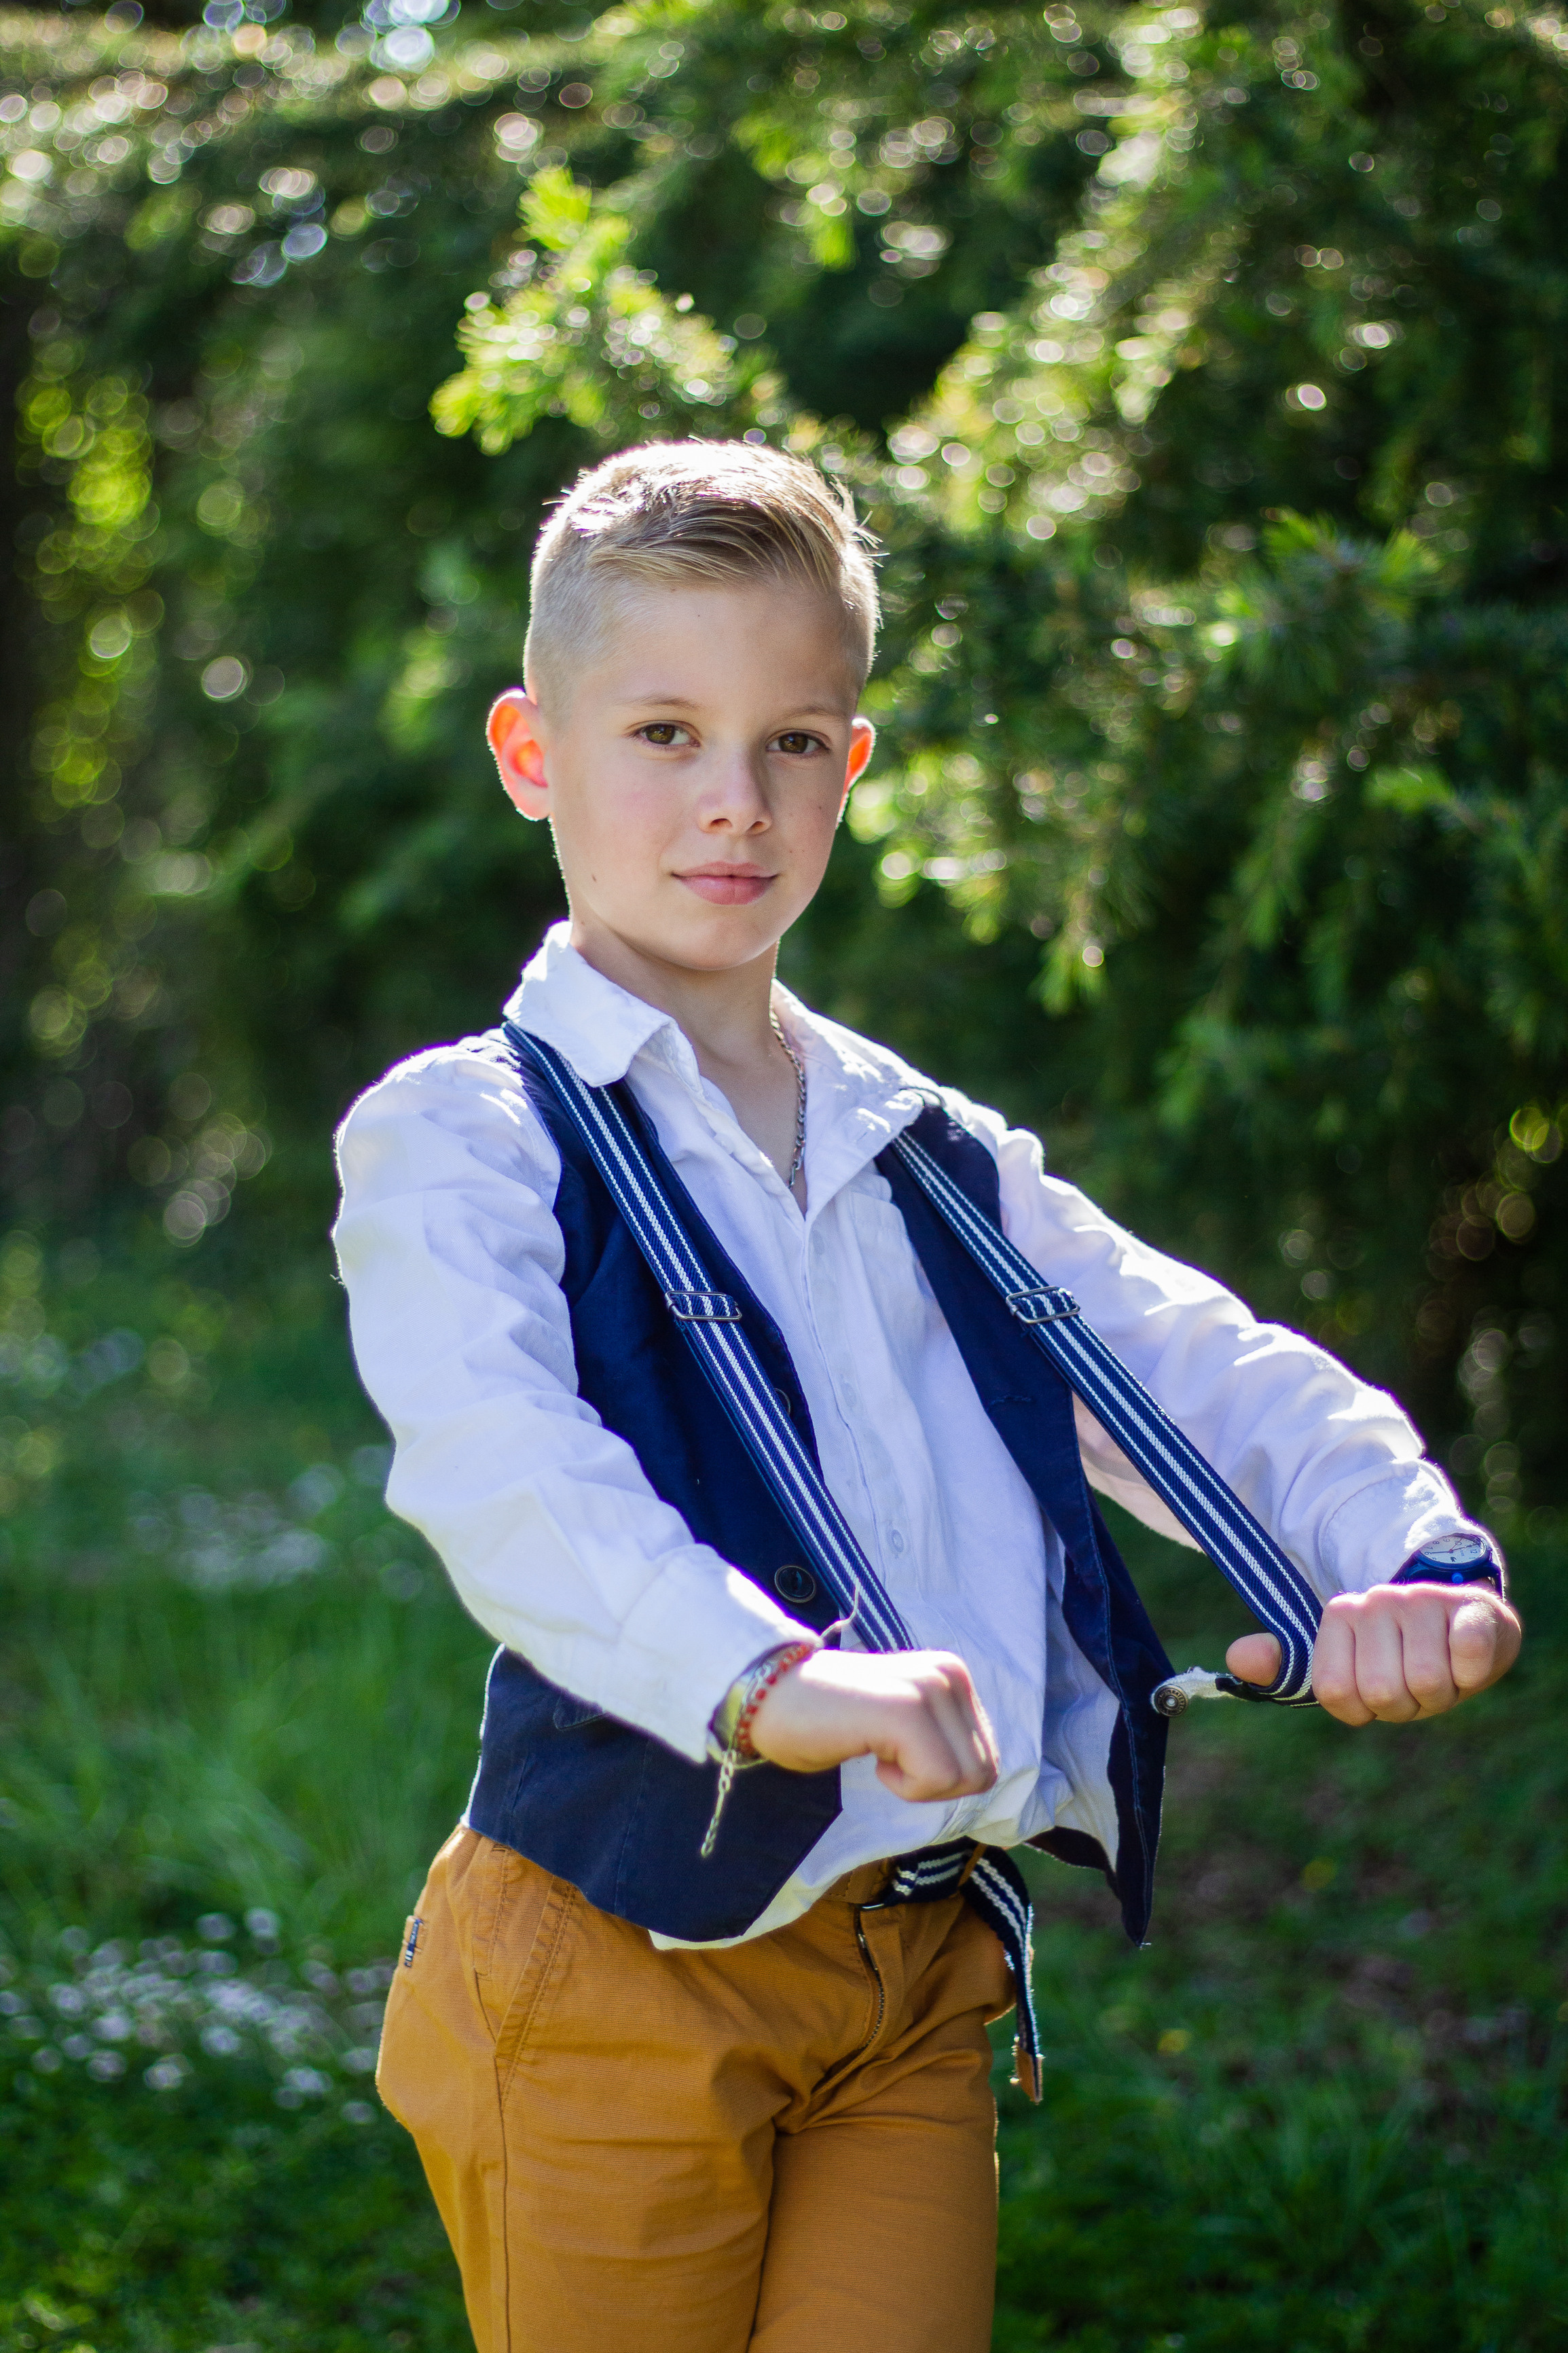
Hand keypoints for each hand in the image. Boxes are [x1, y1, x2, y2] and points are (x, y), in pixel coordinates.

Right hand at [747, 1647, 999, 1801]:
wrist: (771, 1698)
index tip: (895, 1753)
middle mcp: (949, 1673)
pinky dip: (902, 1786)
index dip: (940, 1778)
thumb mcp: (906, 1726)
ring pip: (965, 1779)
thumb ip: (942, 1738)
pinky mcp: (907, 1709)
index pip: (985, 1759)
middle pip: (982, 1772)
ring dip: (918, 1785)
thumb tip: (981, 1777)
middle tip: (886, 1757)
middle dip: (934, 1785)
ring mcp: (930, 1687)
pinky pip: (935, 1779)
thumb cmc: (828, 1721)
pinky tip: (870, 1754)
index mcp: (952, 1675)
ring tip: (878, 1751)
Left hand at [1226, 1583, 1520, 1724]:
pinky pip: (1469, 1654)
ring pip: (1428, 1683)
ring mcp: (1426, 1602)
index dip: (1364, 1708)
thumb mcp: (1343, 1664)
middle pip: (1384, 1693)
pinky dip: (1471, 1671)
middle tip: (1414, 1681)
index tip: (1378, 1685)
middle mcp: (1379, 1601)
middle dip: (1405, 1704)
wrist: (1465, 1617)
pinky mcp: (1475, 1608)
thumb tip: (1236, 1659)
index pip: (1338, 1694)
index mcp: (1339, 1614)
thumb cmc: (1398, 1653)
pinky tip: (1467, 1658)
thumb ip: (1289, 1668)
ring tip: (1441, 1668)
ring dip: (1441, 1693)